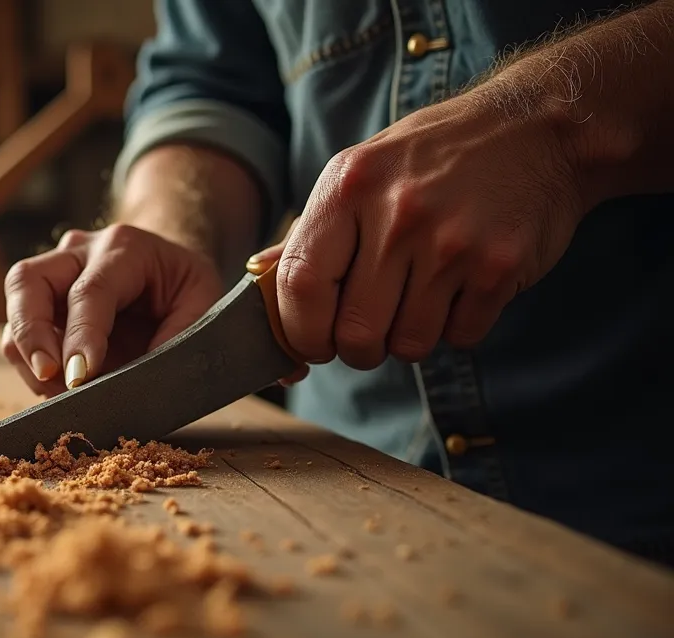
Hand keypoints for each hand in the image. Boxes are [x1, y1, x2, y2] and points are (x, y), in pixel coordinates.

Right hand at [1, 224, 222, 396]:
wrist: (166, 268)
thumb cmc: (184, 287)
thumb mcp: (201, 304)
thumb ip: (177, 337)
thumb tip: (142, 381)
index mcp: (124, 248)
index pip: (90, 291)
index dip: (82, 335)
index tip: (80, 377)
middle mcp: (78, 252)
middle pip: (28, 281)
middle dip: (31, 334)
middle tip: (49, 377)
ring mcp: (52, 273)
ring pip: (15, 306)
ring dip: (27, 356)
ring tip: (58, 393)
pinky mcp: (39, 303)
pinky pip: (17, 334)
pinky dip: (29, 365)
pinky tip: (56, 389)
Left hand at [260, 93, 585, 368]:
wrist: (539, 127)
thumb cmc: (435, 156)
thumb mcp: (361, 172)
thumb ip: (311, 231)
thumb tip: (259, 279)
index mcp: (348, 187)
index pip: (299, 284)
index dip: (300, 330)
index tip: (312, 342)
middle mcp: (397, 214)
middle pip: (355, 332)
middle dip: (358, 349)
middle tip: (370, 332)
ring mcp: (452, 242)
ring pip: (409, 344)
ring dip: (410, 339)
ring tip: (422, 298)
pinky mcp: (500, 267)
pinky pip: (461, 336)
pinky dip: (458, 327)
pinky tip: (464, 287)